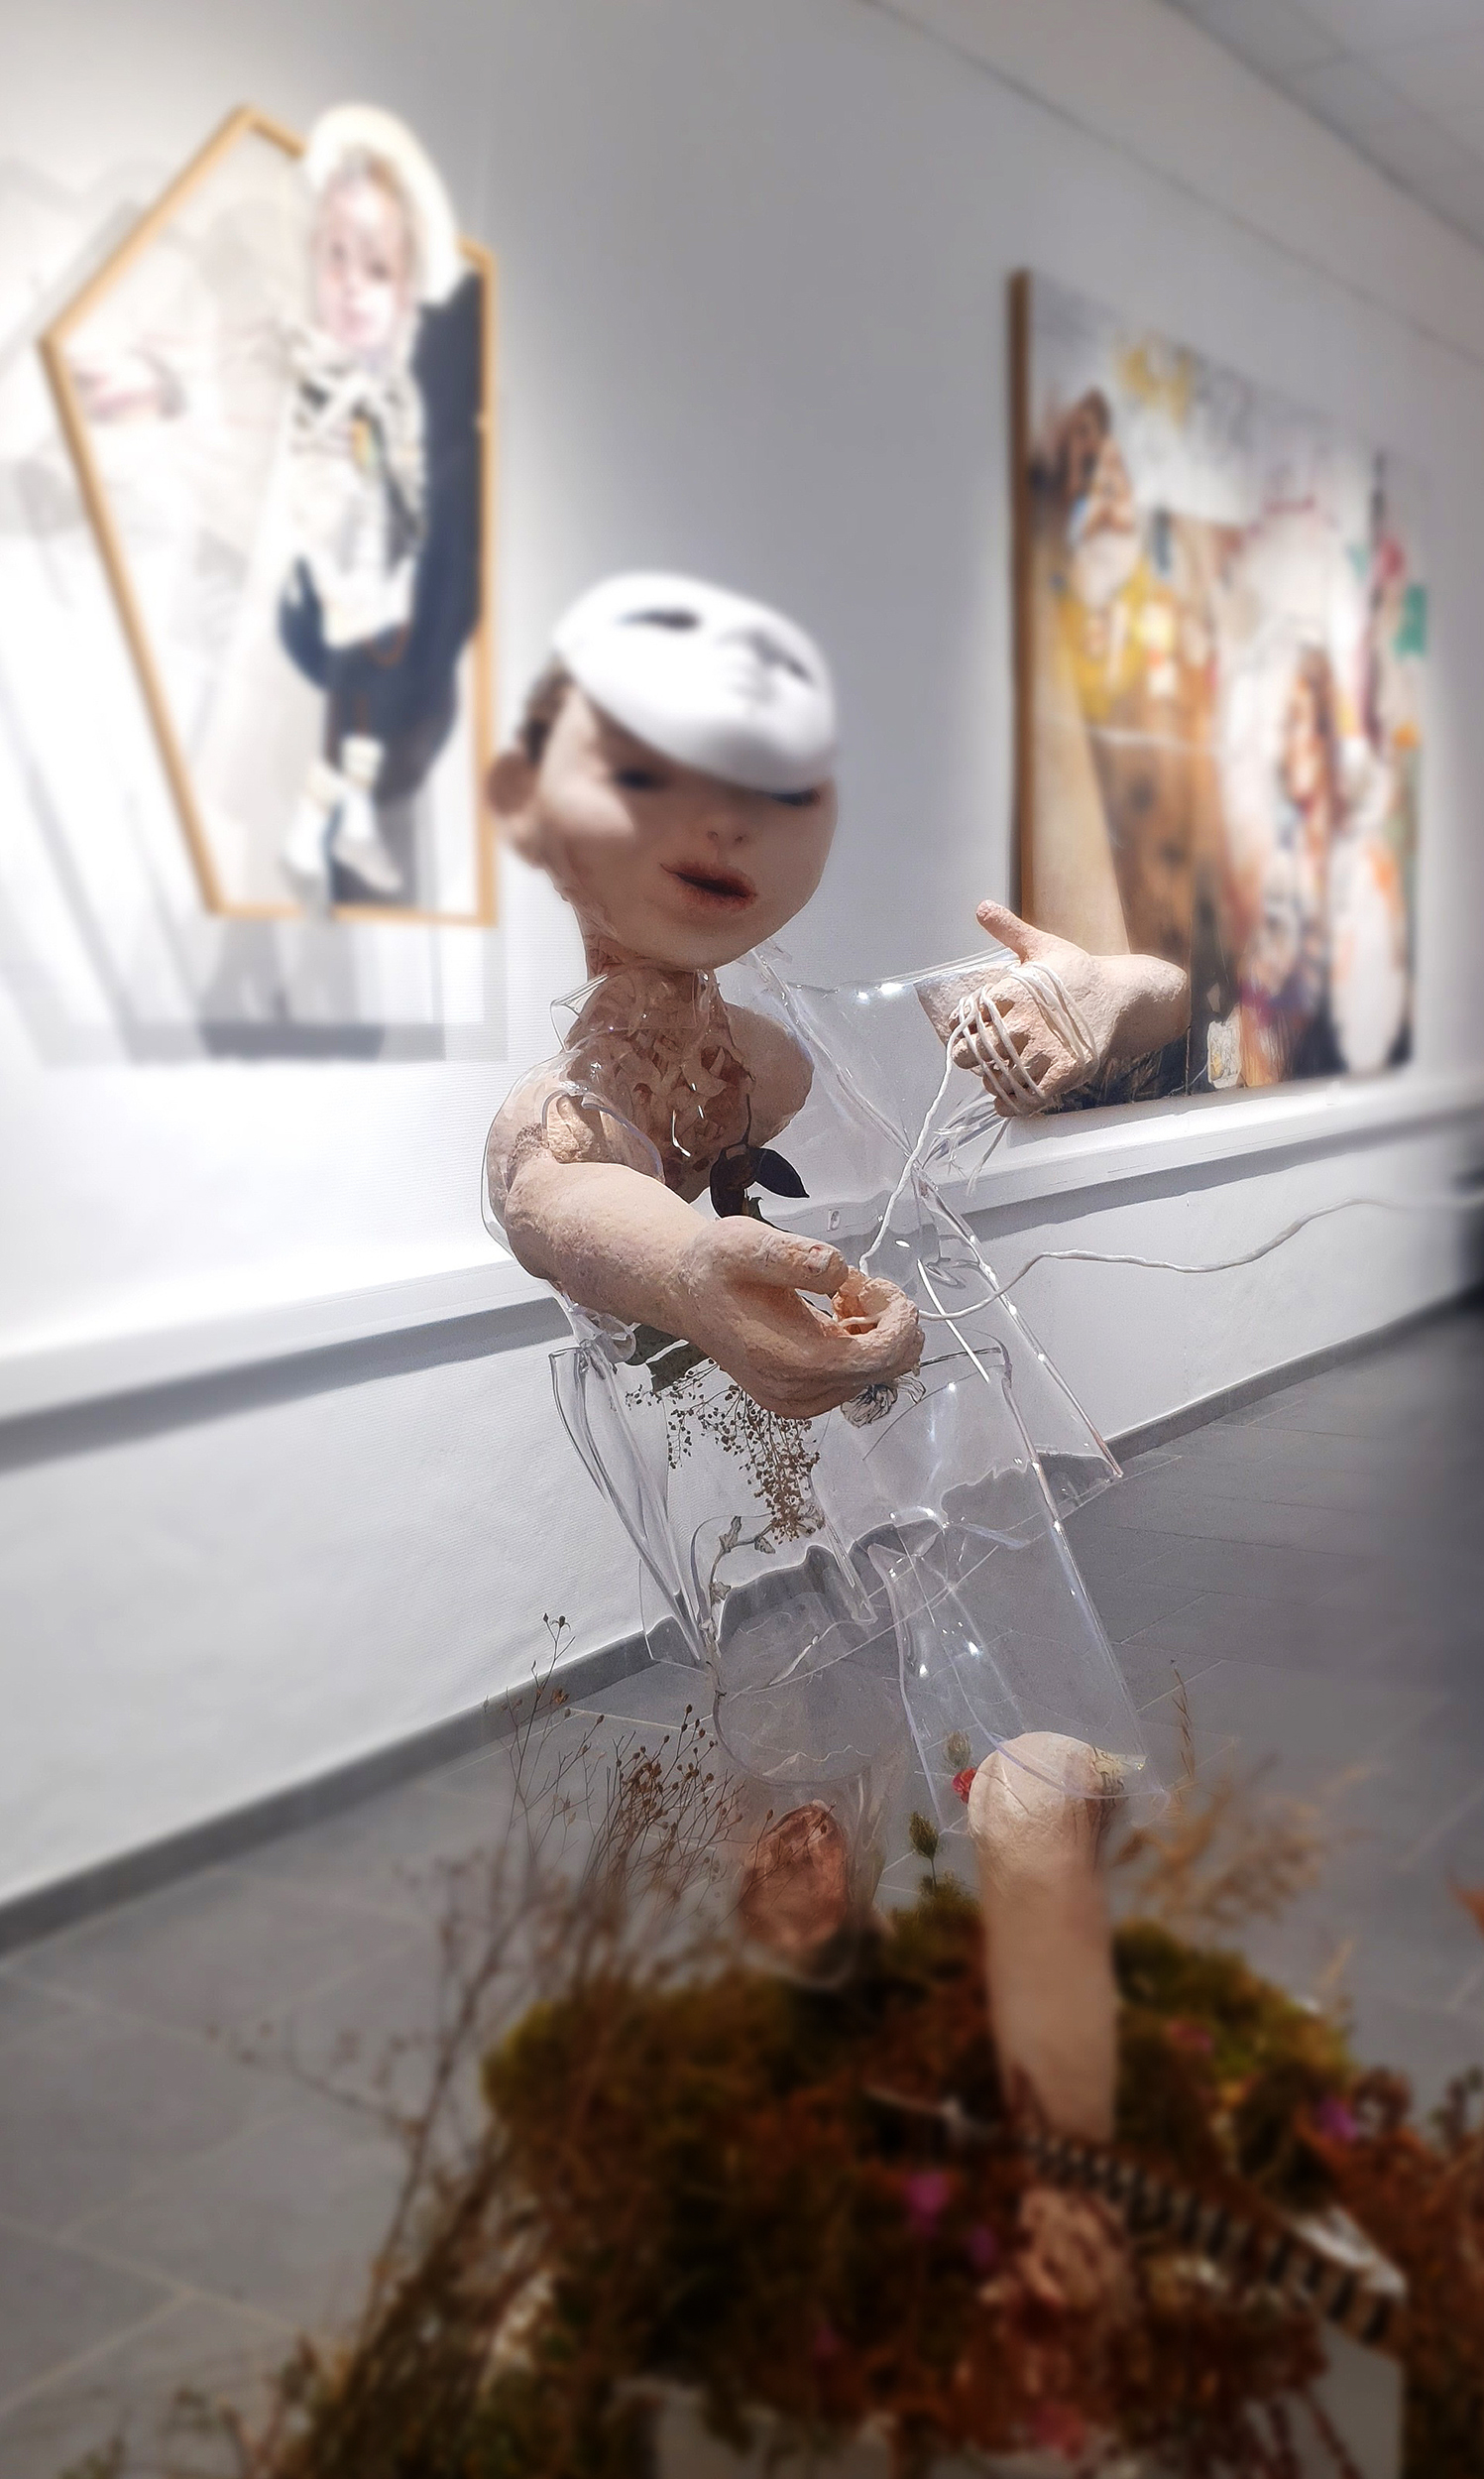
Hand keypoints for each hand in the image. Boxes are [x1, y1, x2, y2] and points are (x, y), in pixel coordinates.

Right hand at [667, 1221, 920, 1419]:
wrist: (687, 1294)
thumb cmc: (715, 1267)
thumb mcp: (745, 1243)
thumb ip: (791, 1256)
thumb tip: (835, 1270)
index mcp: (787, 1360)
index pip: (877, 1358)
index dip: (897, 1319)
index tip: (876, 1283)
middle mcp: (797, 1393)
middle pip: (884, 1367)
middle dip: (886, 1320)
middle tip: (855, 1285)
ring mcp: (801, 1401)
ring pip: (876, 1372)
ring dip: (873, 1330)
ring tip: (838, 1297)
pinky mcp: (804, 1399)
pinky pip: (858, 1376)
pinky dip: (860, 1343)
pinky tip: (834, 1316)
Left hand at [923, 903, 1188, 1114]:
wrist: (1122, 995)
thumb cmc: (1078, 971)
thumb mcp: (1043, 945)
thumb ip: (1009, 930)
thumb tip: (980, 907)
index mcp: (1017, 990)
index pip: (971, 1014)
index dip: (961, 1025)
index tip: (963, 1028)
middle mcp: (1028, 1021)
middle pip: (979, 1049)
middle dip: (967, 1055)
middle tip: (970, 1055)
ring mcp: (1047, 1048)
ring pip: (1000, 1076)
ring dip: (990, 1079)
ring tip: (991, 1075)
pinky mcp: (1065, 1071)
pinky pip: (1029, 1096)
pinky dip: (1011, 1103)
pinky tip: (1004, 1100)